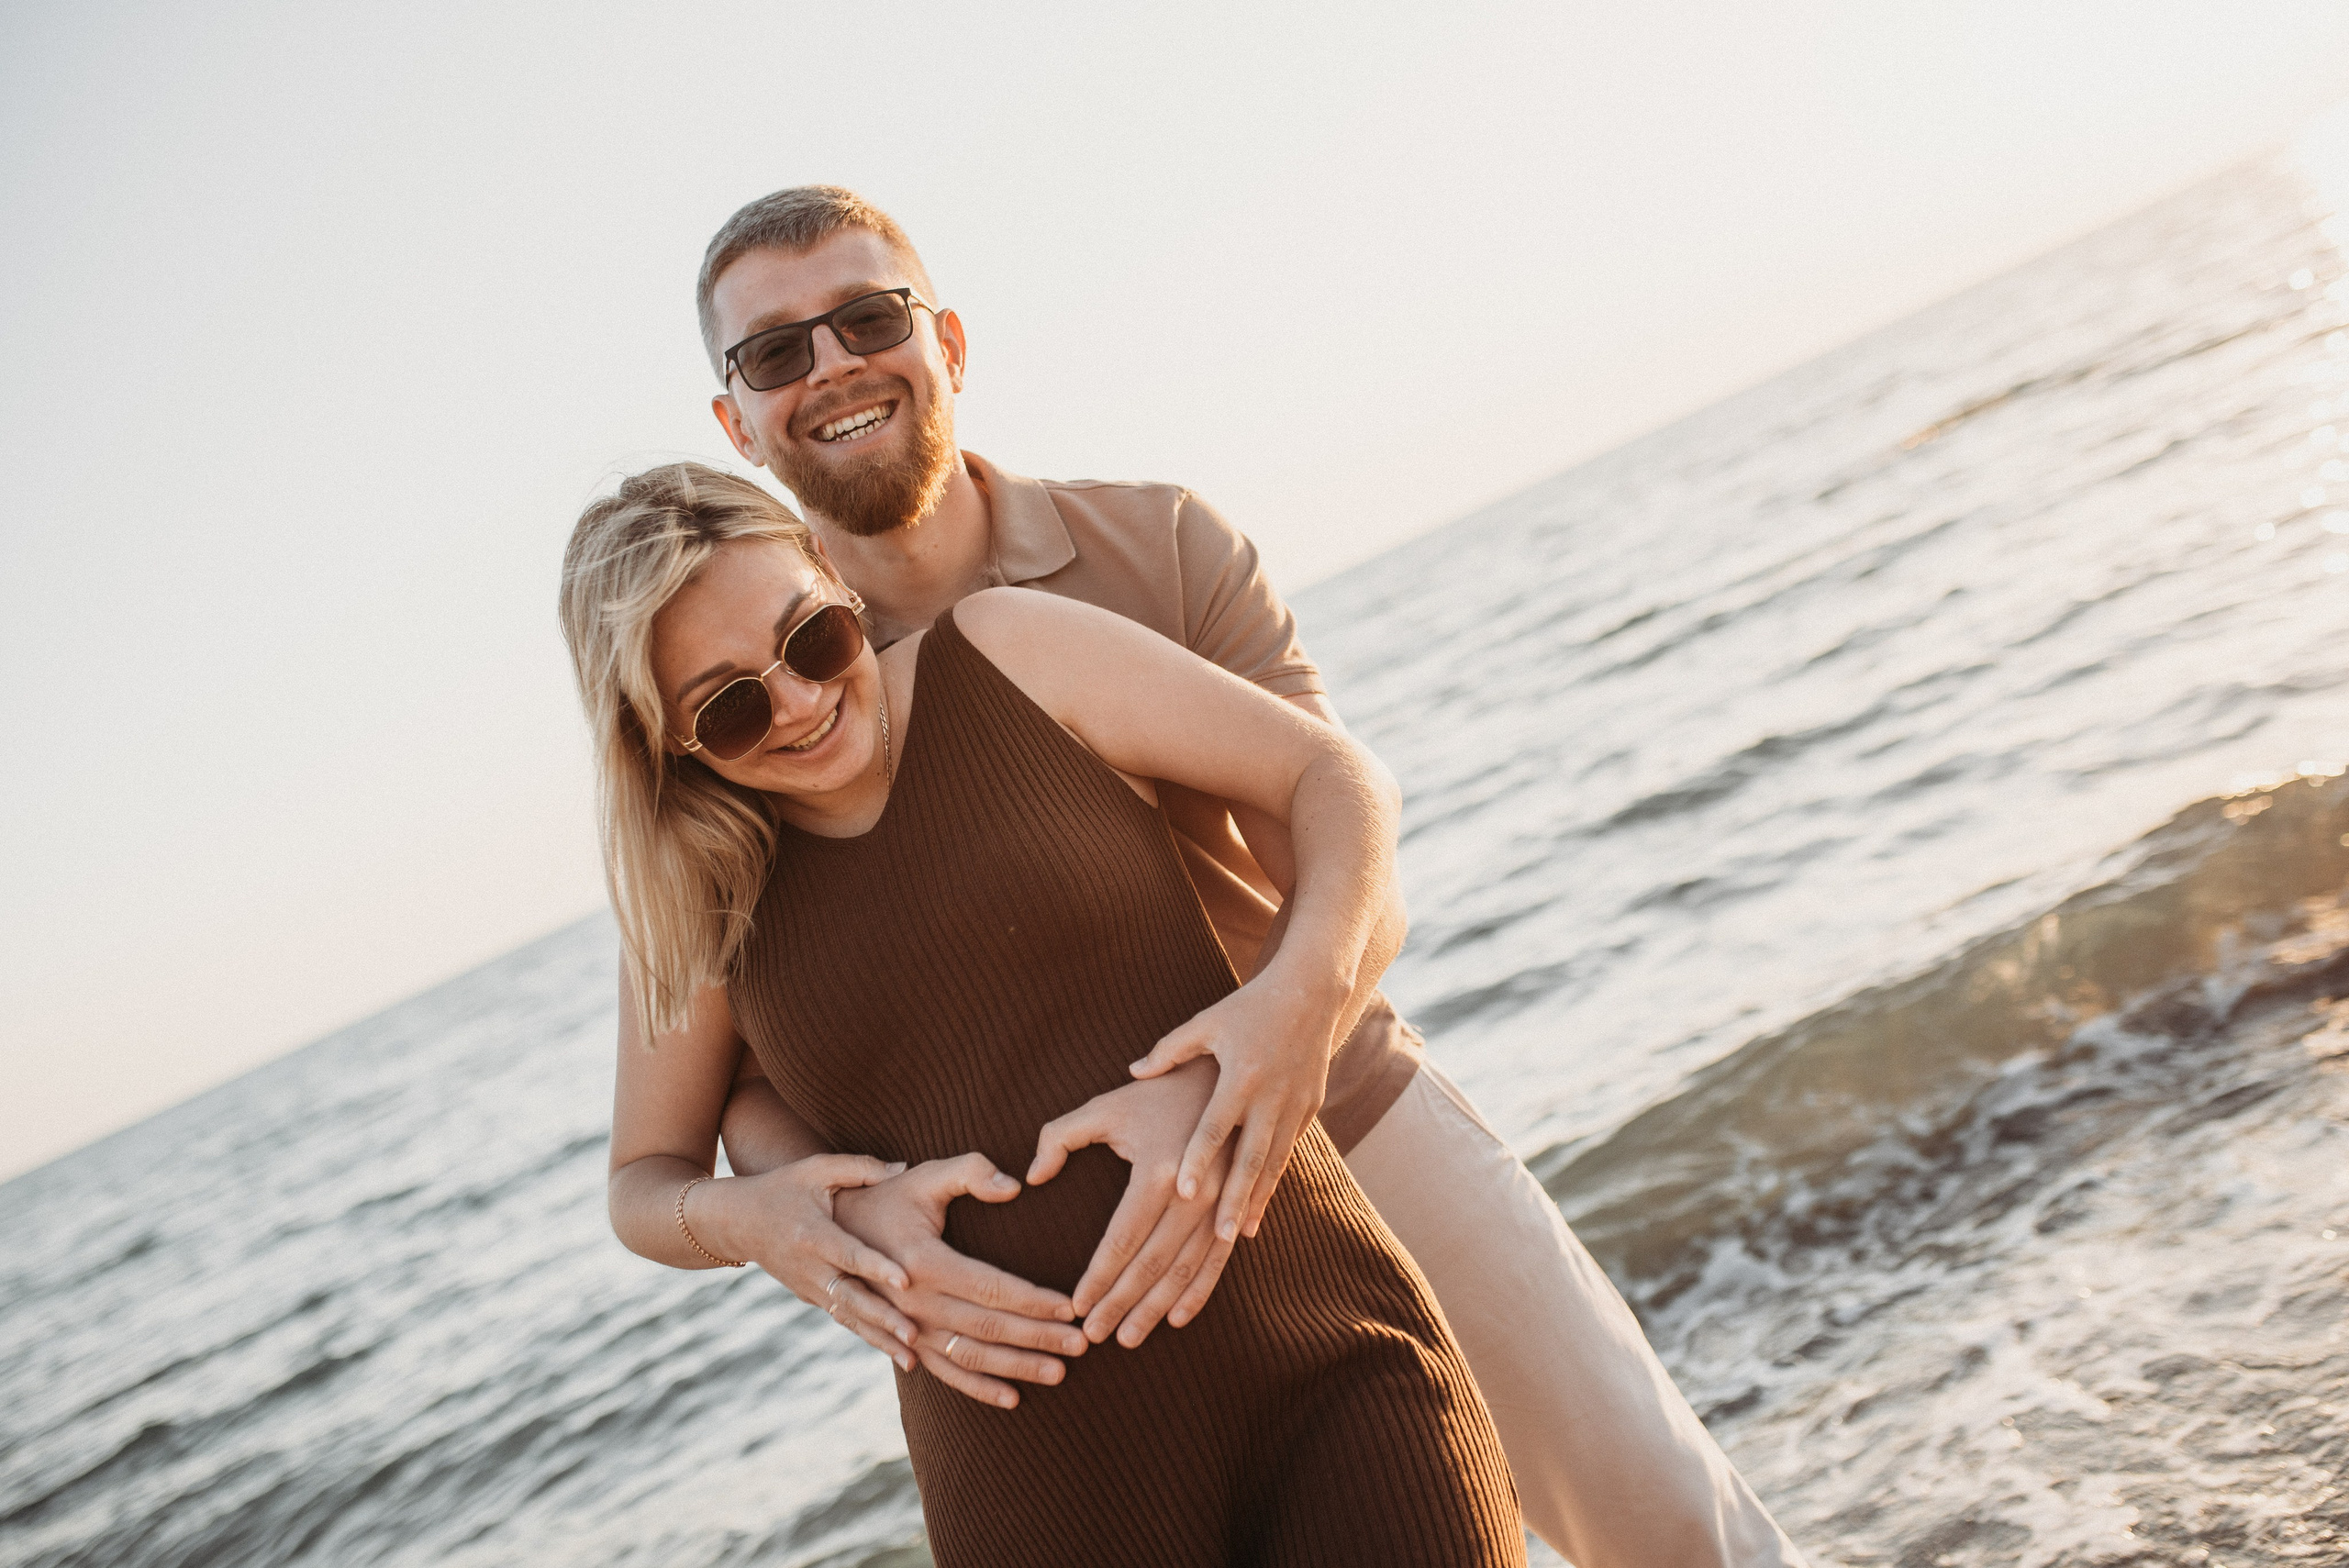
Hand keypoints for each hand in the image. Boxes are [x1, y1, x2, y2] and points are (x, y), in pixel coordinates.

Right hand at [710, 1155, 923, 1365]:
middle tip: (913, 1335)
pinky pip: (843, 1319)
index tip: (907, 1280)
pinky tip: (895, 1353)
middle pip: (851, 1298)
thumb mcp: (816, 1168)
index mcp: (813, 1234)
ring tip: (911, 1360)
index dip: (878, 1267)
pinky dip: (867, 1337)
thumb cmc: (783, 1187)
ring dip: (879, 1339)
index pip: (850, 1254)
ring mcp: (809, 1287)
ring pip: (848, 1318)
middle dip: (882, 1319)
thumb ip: (860, 1168)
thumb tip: (904, 1168)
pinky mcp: (811, 1297)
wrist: (738, 1221)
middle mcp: (811, 1268)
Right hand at [836, 1154, 1089, 1409]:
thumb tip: (1014, 1185)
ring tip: (1060, 1372)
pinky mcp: (904, 1343)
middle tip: (1084, 1344)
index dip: (1034, 1299)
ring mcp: (907, 1329)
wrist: (830, 1233)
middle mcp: (913, 1303)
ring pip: (971, 1356)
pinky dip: (978, 1388)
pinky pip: (944, 1372)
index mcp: (923, 1262)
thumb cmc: (889, 1197)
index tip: (1073, 1307)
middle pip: (988, 1327)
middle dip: (1039, 1337)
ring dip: (1017, 1367)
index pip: (992, 1287)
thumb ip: (970, 1172)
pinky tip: (1013, 1399)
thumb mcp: (924, 1175)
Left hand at [1029, 1061, 1238, 1347]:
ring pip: (1185, 1271)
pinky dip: (1197, 1294)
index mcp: (1160, 1169)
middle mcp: (1197, 1192)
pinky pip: (1217, 1261)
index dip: (1098, 1277)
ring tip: (1128, 1337)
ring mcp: (1223, 1203)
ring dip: (1155, 1309)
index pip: (1122, 1238)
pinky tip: (1176, 1319)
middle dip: (1120, 1304)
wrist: (1224, 1078)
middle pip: (1152, 1263)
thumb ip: (1058, 1137)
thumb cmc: (1153, 1094)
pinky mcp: (1238, 1208)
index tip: (1076, 1306)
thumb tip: (1030, 1178)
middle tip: (1093, 1335)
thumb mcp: (1104, 1107)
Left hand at [1126, 974, 1333, 1244]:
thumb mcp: (1205, 1023)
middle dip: (1233, 1200)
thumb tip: (1133, 1071)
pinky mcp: (1308, 1111)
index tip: (1182, 1193)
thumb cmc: (1247, 1009)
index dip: (1198, 1160)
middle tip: (1220, 1237)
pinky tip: (1256, 1211)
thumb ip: (1169, 1050)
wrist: (1311, 995)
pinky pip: (1285, 1155)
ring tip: (1239, 1236)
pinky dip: (1270, 1185)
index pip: (1215, 1127)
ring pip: (1271, 1164)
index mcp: (1240, 1076)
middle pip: (1248, 1158)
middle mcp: (1269, 1097)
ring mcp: (1293, 1106)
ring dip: (1255, 1201)